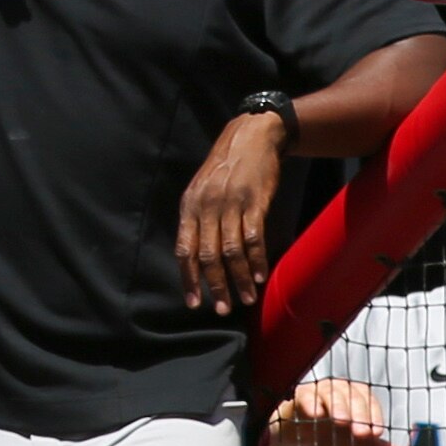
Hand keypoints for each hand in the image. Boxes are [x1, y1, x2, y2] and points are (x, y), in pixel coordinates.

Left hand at [178, 112, 285, 312]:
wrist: (252, 136)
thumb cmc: (226, 167)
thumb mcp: (201, 189)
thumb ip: (197, 220)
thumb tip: (195, 257)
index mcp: (190, 206)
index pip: (185, 249)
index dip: (188, 278)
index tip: (194, 302)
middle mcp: (207, 206)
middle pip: (208, 255)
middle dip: (216, 286)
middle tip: (223, 309)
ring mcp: (231, 204)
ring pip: (232, 251)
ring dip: (240, 278)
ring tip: (246, 298)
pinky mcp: (254, 202)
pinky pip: (254, 238)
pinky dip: (257, 260)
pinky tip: (261, 274)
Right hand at [270, 378, 400, 445]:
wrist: (301, 432)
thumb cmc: (331, 432)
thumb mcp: (356, 443)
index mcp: (359, 397)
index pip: (370, 402)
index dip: (374, 417)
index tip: (377, 433)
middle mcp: (342, 389)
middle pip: (353, 397)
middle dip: (359, 415)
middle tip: (361, 433)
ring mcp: (321, 390)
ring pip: (332, 393)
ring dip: (338, 406)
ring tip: (342, 421)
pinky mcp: (302, 395)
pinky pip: (306, 395)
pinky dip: (311, 403)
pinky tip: (315, 414)